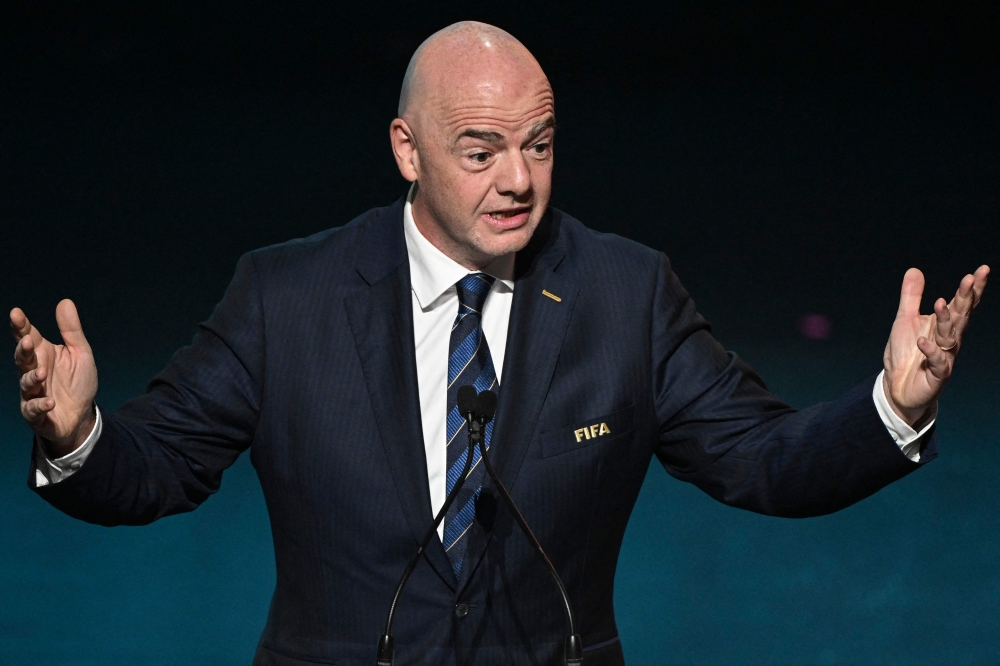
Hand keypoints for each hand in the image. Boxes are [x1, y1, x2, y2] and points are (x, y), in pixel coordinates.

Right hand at [10, 300, 98, 457]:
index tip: (16, 313)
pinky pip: (34, 409)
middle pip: (23, 359)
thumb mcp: (80, 353)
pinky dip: (40, 405)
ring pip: (26, 384)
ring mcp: (33, 393)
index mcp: (43, 354)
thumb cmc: (77, 382)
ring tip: (42, 373)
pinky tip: (50, 402)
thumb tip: (65, 301)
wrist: (82, 415)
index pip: (28, 337)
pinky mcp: (37, 414)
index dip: (21, 326)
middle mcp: (34, 371)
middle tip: (27, 341)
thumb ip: (71, 331)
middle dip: (23, 350)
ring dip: (32, 378)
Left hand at [883, 265, 988, 426]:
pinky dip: (930, 351)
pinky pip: (937, 362)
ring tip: (939, 303)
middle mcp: (949, 339)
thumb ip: (911, 297)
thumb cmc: (905, 353)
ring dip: (946, 320)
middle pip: (961, 316)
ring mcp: (945, 357)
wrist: (897, 387)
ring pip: (950, 336)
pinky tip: (922, 341)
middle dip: (966, 297)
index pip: (961, 304)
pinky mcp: (936, 375)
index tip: (981, 270)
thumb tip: (915, 269)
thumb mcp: (905, 320)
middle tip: (971, 278)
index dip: (972, 288)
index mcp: (944, 324)